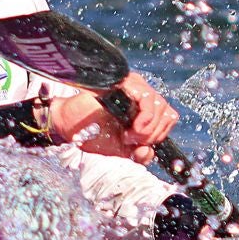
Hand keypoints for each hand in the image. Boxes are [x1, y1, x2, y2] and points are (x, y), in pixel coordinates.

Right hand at [46, 73, 178, 164]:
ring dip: (148, 129)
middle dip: (153, 134)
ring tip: (129, 136)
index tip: (139, 144)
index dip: (158, 134)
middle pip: (167, 112)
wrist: (70, 127)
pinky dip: (146, 119)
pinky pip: (149, 99)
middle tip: (132, 141)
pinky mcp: (126, 84)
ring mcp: (134, 87)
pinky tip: (131, 129)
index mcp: (143, 109)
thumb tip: (150, 151)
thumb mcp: (121, 151)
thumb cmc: (92, 135)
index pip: (168, 117)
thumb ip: (139, 154)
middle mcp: (141, 95)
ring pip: (161, 106)